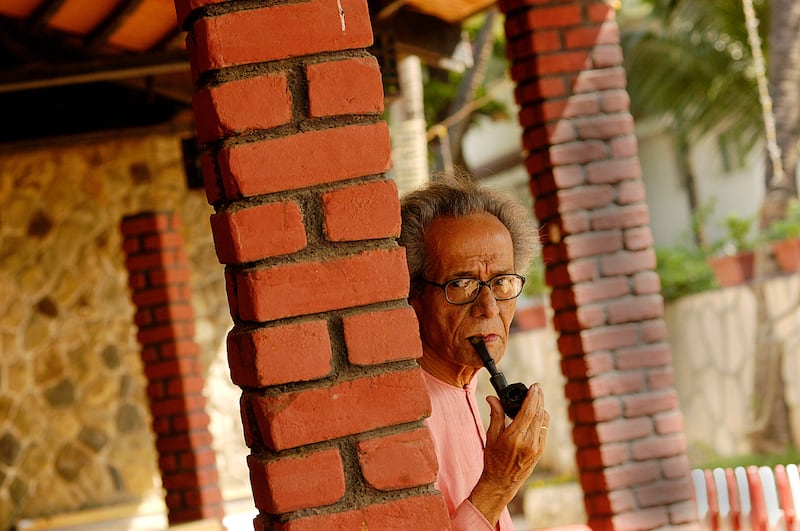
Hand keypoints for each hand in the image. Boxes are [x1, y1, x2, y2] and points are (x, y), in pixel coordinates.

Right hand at [468, 383, 549, 524]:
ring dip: (541, 407)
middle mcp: (528, 442)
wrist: (501, 482)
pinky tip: (536, 413)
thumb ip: (495, 415)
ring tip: (536, 398)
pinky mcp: (540, 451)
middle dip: (539, 398)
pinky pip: (544, 429)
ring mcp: (537, 447)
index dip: (533, 396)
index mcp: (514, 437)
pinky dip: (541, 418)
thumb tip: (492, 398)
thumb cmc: (493, 460)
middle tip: (537, 387)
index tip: (534, 386)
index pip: (528, 411)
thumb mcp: (491, 437)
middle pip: (539, 413)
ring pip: (544, 421)